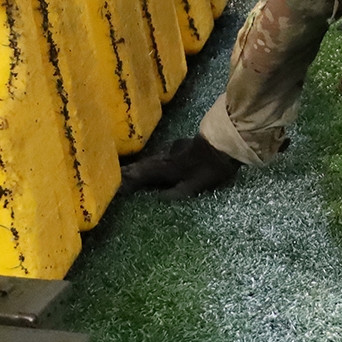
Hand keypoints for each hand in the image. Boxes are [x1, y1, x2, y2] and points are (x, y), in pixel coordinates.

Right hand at [116, 135, 239, 200]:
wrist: (225, 144)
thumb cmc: (209, 168)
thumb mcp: (193, 187)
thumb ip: (174, 194)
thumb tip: (157, 198)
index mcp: (165, 168)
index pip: (140, 174)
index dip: (128, 180)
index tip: (116, 186)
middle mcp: (165, 156)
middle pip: (143, 165)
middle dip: (131, 172)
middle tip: (118, 178)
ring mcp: (173, 149)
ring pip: (152, 159)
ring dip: (141, 166)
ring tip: (131, 173)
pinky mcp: (181, 146)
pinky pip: (161, 156)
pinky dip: (153, 162)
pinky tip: (155, 165)